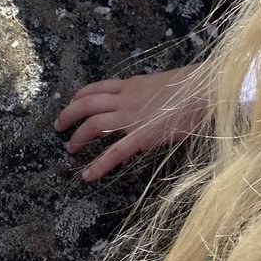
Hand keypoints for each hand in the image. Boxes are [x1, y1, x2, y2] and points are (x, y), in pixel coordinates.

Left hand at [53, 65, 207, 180]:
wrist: (202, 90)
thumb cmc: (189, 88)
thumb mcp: (160, 85)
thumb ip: (145, 94)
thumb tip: (142, 103)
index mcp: (131, 86)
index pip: (97, 87)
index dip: (80, 95)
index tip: (71, 103)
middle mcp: (126, 98)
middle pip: (87, 102)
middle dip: (69, 114)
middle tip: (59, 126)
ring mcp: (132, 116)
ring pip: (95, 124)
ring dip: (78, 136)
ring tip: (70, 149)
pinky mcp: (142, 136)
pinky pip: (115, 152)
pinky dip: (99, 164)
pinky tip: (88, 176)